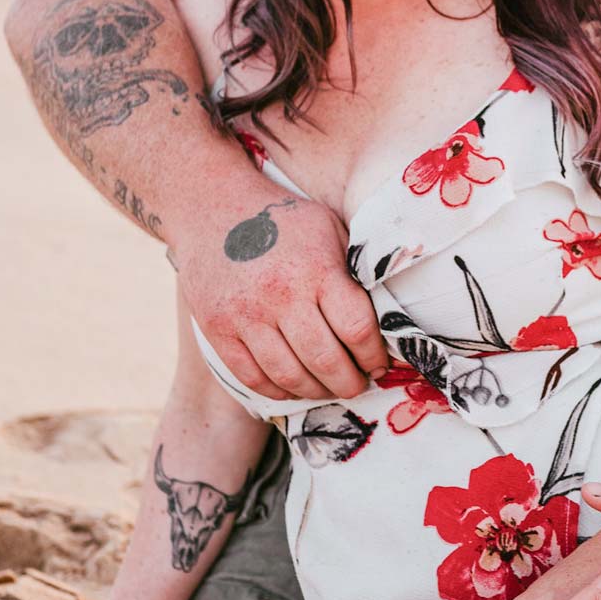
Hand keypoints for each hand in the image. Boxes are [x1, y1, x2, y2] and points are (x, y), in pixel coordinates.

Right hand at [172, 182, 389, 401]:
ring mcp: (246, 316)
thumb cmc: (283, 221)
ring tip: (330, 388)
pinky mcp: (218, 330)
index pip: (357, 329)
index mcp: (317, 269)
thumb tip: (387, 316)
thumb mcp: (328, 230)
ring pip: (290, 376)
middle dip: (350, 383)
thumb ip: (354, 270)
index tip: (379, 363)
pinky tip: (295, 386)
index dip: (374, 355)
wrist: (213, 208)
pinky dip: (279, 391)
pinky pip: (253, 377)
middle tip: (359, 385)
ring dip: (317, 391)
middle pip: (325, 361)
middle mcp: (281, 295)